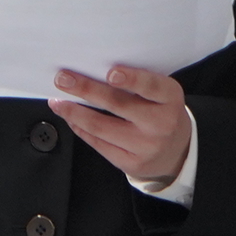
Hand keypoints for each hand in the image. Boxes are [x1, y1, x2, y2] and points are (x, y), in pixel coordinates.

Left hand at [51, 64, 191, 184]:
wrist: (177, 152)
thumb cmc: (161, 114)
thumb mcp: (160, 96)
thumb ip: (136, 85)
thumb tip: (92, 71)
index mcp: (170, 99)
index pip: (152, 87)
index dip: (132, 80)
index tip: (111, 73)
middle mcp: (161, 123)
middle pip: (118, 105)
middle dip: (86, 90)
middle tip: (63, 79)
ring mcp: (146, 146)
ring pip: (100, 127)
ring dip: (73, 112)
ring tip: (58, 102)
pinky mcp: (132, 163)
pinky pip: (98, 144)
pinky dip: (80, 128)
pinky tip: (71, 119)